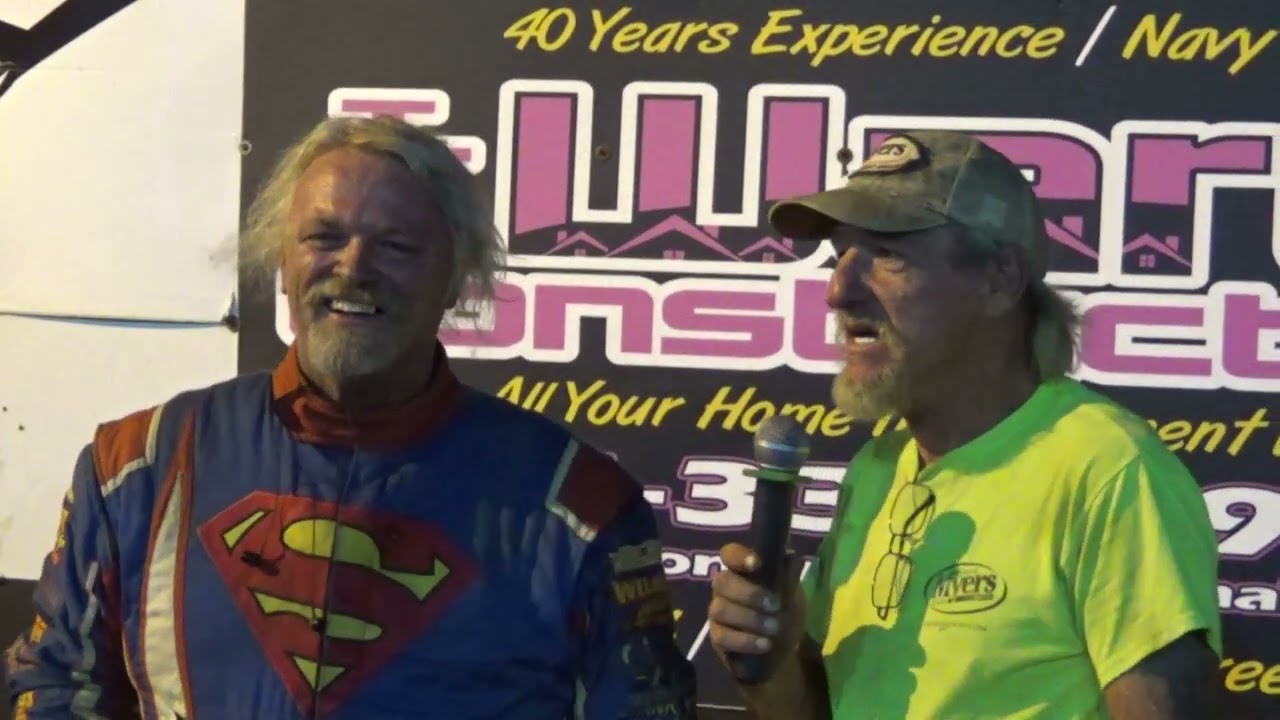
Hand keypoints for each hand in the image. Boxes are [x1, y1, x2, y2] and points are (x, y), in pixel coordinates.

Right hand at [708, 543, 803, 667]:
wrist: (784, 651)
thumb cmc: (785, 614)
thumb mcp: (794, 596)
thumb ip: (789, 578)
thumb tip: (790, 555)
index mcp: (742, 571)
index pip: (730, 554)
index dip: (739, 556)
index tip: (757, 564)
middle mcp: (725, 589)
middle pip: (721, 581)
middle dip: (749, 594)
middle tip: (775, 605)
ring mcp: (718, 613)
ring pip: (721, 610)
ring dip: (750, 618)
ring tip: (774, 627)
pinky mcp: (717, 638)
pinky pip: (723, 637)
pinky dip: (746, 640)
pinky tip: (764, 644)